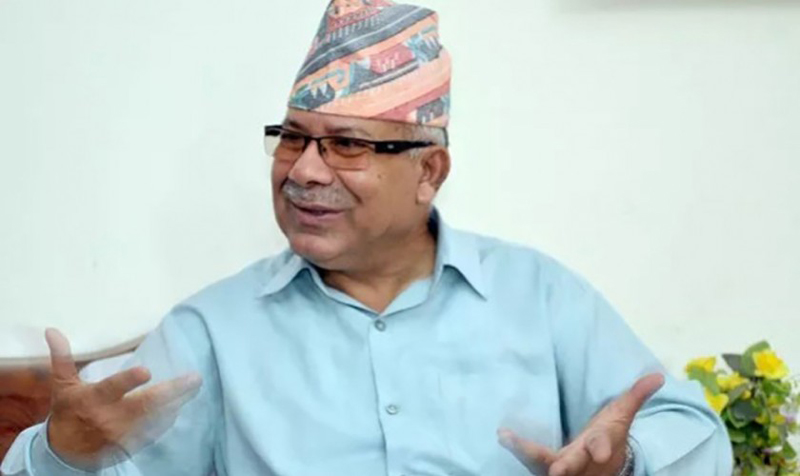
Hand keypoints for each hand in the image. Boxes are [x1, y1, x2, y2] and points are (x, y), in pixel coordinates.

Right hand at [44, 328, 201, 469]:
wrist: (66, 453)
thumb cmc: (68, 412)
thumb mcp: (63, 386)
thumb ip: (62, 358)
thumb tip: (52, 331)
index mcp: (93, 400)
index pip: (112, 389)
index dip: (128, 381)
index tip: (146, 371)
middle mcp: (110, 418)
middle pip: (146, 405)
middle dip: (172, 392)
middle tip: (194, 379)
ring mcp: (123, 433)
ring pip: (156, 418)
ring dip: (177, 403)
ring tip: (194, 387)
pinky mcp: (132, 444)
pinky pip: (155, 431)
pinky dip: (169, 418)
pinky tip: (182, 404)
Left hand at [498, 373, 664, 475]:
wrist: (600, 465)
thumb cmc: (608, 434)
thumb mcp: (622, 414)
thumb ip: (635, 396)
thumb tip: (658, 375)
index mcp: (600, 445)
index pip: (602, 446)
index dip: (602, 448)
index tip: (601, 452)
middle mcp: (581, 460)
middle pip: (573, 464)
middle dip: (565, 468)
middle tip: (556, 473)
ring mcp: (562, 465)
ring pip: (544, 464)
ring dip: (526, 454)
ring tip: (508, 438)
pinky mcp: (544, 466)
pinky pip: (529, 459)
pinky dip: (516, 449)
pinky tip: (502, 435)